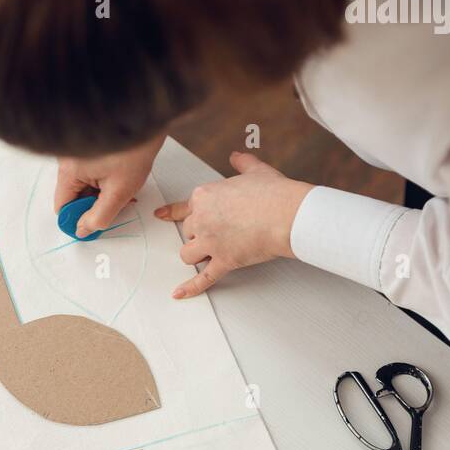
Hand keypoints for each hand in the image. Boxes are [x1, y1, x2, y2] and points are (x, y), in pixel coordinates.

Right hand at [54, 133, 165, 237]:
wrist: (146, 118)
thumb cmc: (134, 149)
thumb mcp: (119, 192)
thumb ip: (99, 217)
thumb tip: (83, 230)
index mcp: (69, 170)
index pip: (63, 206)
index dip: (78, 219)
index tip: (93, 224)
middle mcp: (67, 159)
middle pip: (72, 195)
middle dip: (94, 204)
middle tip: (117, 203)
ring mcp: (76, 151)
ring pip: (82, 184)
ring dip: (100, 192)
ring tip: (122, 186)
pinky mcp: (87, 147)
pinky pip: (88, 171)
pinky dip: (102, 179)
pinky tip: (118, 177)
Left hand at [155, 152, 313, 298]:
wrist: (287, 214)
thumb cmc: (274, 194)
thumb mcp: (256, 170)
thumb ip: (243, 163)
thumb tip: (238, 156)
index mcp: (205, 196)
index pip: (184, 207)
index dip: (174, 213)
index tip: (161, 216)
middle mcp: (203, 218)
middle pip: (189, 231)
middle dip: (200, 234)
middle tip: (219, 232)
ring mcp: (210, 242)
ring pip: (188, 254)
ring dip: (196, 255)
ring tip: (210, 253)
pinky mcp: (223, 261)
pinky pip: (202, 278)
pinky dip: (190, 288)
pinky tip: (180, 293)